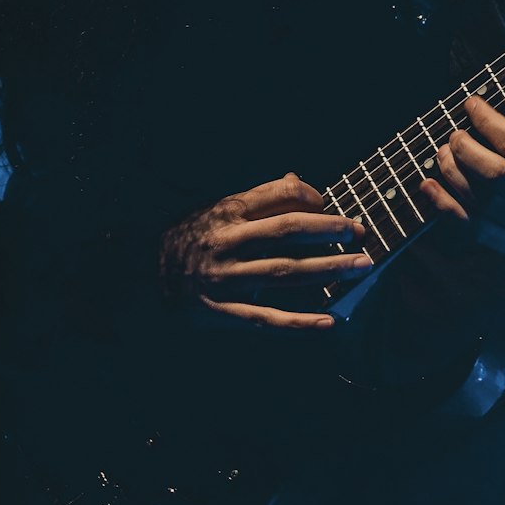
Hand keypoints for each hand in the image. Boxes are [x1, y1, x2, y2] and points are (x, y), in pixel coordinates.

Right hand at [158, 173, 371, 328]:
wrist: (142, 273)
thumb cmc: (194, 237)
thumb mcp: (219, 209)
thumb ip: (260, 198)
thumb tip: (300, 183)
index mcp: (227, 211)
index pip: (278, 195)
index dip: (312, 198)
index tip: (333, 207)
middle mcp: (226, 241)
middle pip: (287, 232)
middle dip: (330, 231)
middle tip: (362, 232)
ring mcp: (224, 278)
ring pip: (285, 273)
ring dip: (328, 270)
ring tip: (361, 267)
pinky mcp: (221, 311)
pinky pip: (267, 317)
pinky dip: (300, 321)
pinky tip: (329, 321)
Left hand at [419, 92, 504, 265]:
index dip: (489, 121)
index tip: (472, 105)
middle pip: (497, 175)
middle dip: (466, 149)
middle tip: (453, 134)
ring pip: (481, 202)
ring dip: (453, 175)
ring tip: (441, 153)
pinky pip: (474, 230)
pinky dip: (446, 208)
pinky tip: (429, 187)